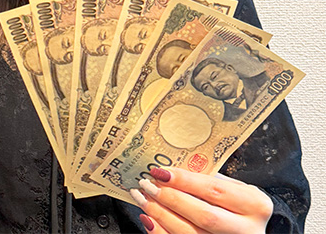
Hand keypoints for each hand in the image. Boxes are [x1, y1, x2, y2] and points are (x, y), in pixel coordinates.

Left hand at [130, 167, 272, 233]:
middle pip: (203, 215)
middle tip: (147, 185)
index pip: (213, 190)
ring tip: (143, 199)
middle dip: (170, 198)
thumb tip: (169, 169)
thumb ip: (208, 179)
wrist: (246, 230)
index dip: (184, 180)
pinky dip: (161, 232)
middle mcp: (248, 230)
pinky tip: (148, 218)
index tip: (160, 171)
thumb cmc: (238, 205)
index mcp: (254, 204)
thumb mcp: (233, 188)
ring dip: (160, 215)